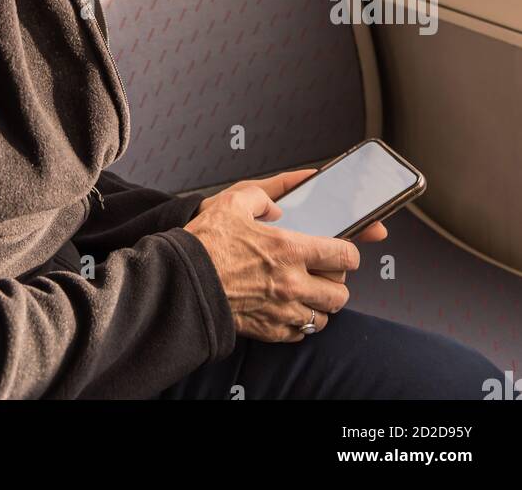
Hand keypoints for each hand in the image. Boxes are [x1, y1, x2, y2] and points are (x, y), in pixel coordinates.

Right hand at [184, 168, 365, 342]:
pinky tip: (289, 308)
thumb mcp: (233, 202)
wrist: (182, 280)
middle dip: (336, 283)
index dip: (348, 253)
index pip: (344, 256)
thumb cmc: (206, 242)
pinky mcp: (268, 330)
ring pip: (323, 318)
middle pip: (340, 294)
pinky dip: (300, 323)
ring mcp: (282, 310)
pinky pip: (300, 333)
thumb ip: (262, 196)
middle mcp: (292, 284)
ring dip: (319, 305)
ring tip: (308, 294)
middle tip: (325, 274)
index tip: (343, 251)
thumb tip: (276, 205)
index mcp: (289, 249)